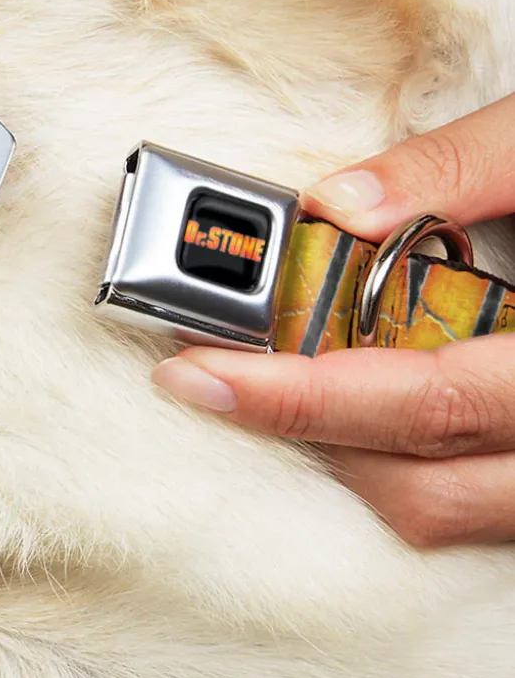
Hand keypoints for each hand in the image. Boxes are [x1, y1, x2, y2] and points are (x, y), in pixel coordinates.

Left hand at [153, 93, 514, 547]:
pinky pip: (476, 503)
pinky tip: (357, 404)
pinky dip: (403, 463)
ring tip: (275, 385)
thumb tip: (337, 203)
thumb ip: (458, 167)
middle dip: (300, 431)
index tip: (200, 371)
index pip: (424, 400)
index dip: (300, 395)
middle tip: (211, 373)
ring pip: (446, 510)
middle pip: (421, 482)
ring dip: (347, 455)